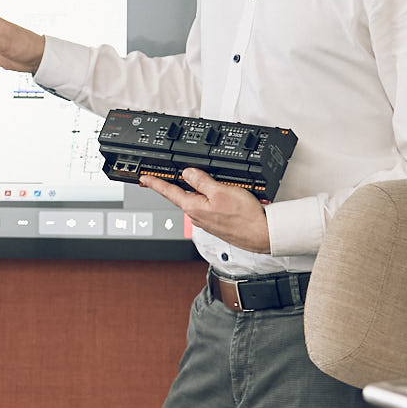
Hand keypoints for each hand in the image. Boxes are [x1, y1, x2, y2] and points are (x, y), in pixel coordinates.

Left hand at [141, 168, 271, 253]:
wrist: (262, 234)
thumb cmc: (244, 216)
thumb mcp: (220, 190)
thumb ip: (201, 181)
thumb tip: (187, 173)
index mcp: (194, 207)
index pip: (169, 191)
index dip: (155, 183)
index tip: (144, 178)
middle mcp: (197, 216)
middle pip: (181, 195)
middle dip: (175, 185)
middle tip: (164, 176)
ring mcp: (207, 221)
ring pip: (196, 201)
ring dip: (194, 191)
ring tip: (197, 180)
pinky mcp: (217, 223)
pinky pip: (206, 207)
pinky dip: (206, 198)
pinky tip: (213, 194)